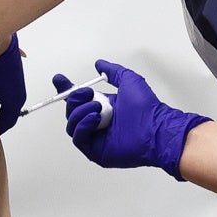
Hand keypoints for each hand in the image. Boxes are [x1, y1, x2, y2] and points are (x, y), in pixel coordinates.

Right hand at [55, 58, 207, 176]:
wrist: (155, 128)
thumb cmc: (147, 108)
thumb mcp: (128, 80)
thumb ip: (113, 72)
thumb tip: (100, 64)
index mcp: (103, 107)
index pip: (79, 99)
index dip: (68, 90)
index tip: (61, 80)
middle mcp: (98, 122)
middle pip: (72, 111)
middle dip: (75, 99)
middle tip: (87, 93)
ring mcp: (96, 138)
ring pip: (72, 125)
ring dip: (80, 112)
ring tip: (98, 108)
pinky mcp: (95, 152)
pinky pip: (79, 139)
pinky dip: (83, 127)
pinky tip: (94, 118)